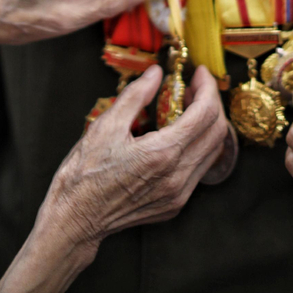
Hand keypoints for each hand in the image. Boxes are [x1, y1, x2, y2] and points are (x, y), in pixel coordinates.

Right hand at [33, 64, 227, 266]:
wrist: (75, 219)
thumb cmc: (84, 173)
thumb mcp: (106, 125)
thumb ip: (136, 95)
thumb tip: (156, 72)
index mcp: (163, 154)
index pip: (205, 114)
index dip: (207, 87)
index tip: (199, 72)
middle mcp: (178, 177)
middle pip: (217, 132)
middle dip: (212, 103)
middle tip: (194, 87)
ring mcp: (178, 195)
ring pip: (212, 153)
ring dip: (208, 125)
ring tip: (187, 107)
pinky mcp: (174, 205)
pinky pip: (199, 170)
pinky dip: (198, 146)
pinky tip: (179, 135)